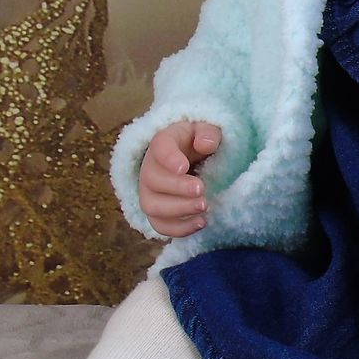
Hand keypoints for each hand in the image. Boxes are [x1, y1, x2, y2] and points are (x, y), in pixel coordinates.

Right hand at [139, 120, 221, 236]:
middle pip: (151, 180)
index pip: (159, 146)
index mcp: (164, 142)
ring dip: (178, 210)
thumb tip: (206, 144)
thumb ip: (208, 132)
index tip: (183, 167)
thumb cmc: (198, 141)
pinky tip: (201, 223)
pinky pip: (160, 226)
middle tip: (202, 189)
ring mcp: (150, 193)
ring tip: (204, 207)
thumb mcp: (207, 129)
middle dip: (177, 188)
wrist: (192, 159)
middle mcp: (150, 169)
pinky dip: (179, 229)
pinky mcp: (158, 213)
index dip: (168, 158)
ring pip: (152, 207)